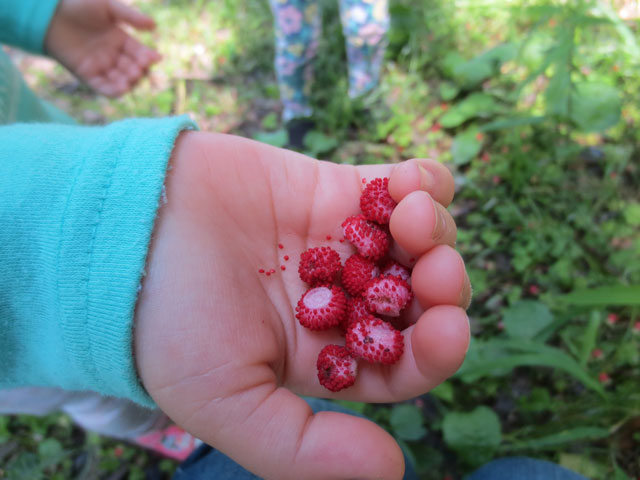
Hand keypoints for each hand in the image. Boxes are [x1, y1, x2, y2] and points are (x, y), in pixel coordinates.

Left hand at [44, 0, 160, 96]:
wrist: (50, 14)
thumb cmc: (79, 6)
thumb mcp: (108, 7)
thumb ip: (131, 16)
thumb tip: (154, 26)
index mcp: (121, 40)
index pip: (140, 53)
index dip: (148, 58)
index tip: (154, 58)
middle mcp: (113, 56)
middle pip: (133, 69)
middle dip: (139, 71)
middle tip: (139, 67)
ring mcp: (101, 67)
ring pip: (122, 81)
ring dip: (130, 82)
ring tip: (131, 77)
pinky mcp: (87, 75)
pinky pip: (104, 88)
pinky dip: (114, 91)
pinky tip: (122, 89)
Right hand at [134, 132, 470, 479]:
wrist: (124, 233)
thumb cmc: (166, 322)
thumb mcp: (227, 404)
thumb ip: (305, 447)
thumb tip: (393, 466)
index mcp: (326, 357)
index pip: (404, 363)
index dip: (436, 350)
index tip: (448, 329)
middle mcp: (343, 302)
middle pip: (423, 299)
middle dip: (443, 284)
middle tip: (435, 266)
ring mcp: (343, 245)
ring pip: (418, 241)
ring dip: (434, 229)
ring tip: (413, 214)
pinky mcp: (333, 190)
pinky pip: (394, 184)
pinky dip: (421, 182)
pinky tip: (419, 183)